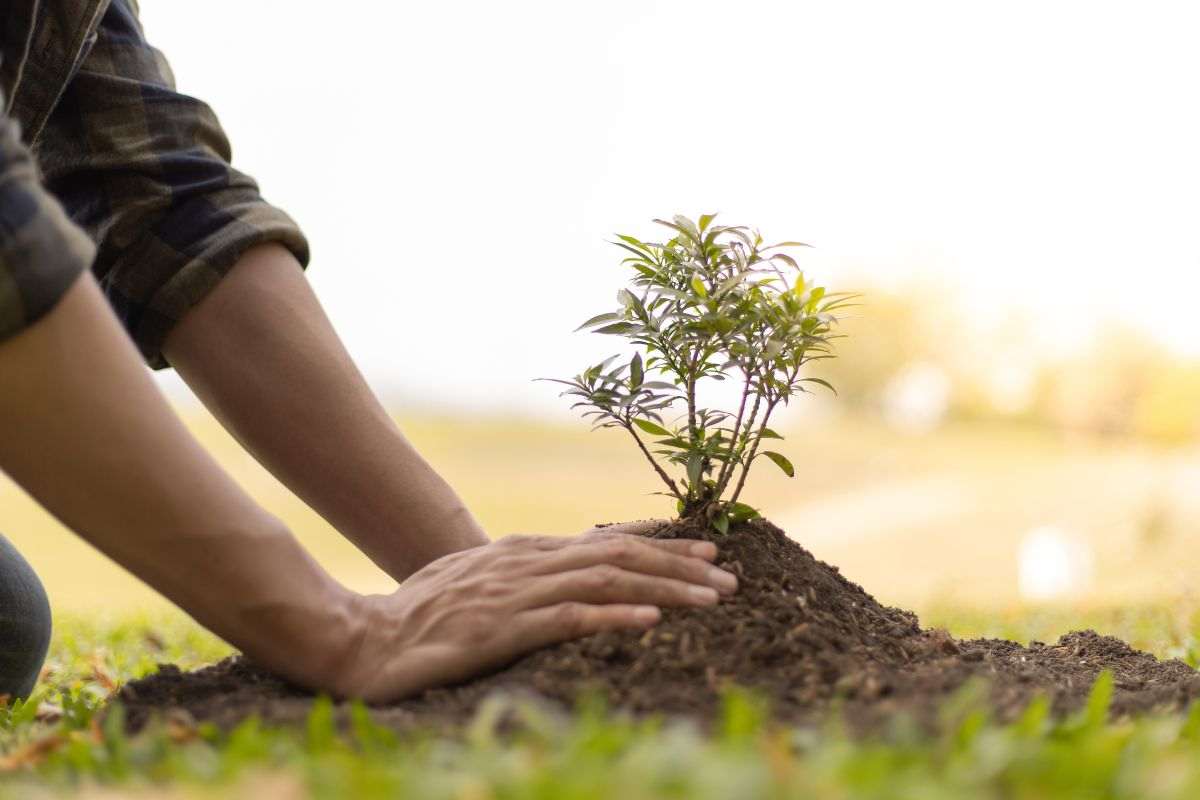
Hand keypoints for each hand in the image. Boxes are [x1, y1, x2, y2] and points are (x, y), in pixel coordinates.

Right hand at [324, 521, 736, 701]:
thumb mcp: (477, 583)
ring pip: (605, 580)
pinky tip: (651, 620)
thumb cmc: (419, 616)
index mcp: (523, 552)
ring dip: (665, 587)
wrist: (362, 640)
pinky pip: (567, 618)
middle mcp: (526, 563)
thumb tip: (568, 575)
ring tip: (713, 598)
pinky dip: (612, 615)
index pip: (606, 544)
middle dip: (680, 566)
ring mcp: (513, 594)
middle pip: (618, 556)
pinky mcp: (500, 630)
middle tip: (730, 578)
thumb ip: (523, 575)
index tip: (708, 553)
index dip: (661, 548)